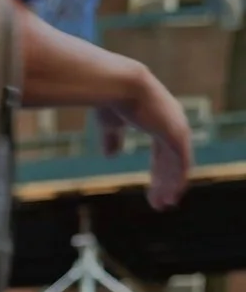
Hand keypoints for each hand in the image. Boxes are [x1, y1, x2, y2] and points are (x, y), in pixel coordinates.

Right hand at [100, 67, 191, 210]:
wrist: (119, 86)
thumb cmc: (111, 101)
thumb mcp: (109, 125)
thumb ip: (112, 140)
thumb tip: (111, 155)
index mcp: (158, 121)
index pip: (162, 152)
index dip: (157, 172)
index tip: (152, 190)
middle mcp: (172, 124)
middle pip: (171, 161)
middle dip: (166, 182)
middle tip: (162, 202)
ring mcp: (177, 128)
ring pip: (178, 164)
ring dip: (172, 185)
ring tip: (164, 205)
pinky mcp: (177, 133)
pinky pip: (182, 162)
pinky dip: (179, 179)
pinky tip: (174, 195)